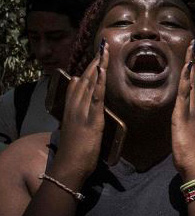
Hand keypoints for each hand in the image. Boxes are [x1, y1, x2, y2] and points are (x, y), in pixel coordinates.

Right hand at [53, 41, 108, 186]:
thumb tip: (87, 109)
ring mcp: (82, 112)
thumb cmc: (75, 153)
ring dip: (97, 67)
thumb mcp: (76, 131)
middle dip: (94, 63)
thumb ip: (80, 118)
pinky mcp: (92, 119)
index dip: (87, 71)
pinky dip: (100, 82)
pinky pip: (97, 96)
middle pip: (85, 80)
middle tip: (101, 48)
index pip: (78, 85)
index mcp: (71, 110)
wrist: (69, 167)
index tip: (94, 58)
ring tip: (103, 52)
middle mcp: (75, 107)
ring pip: (90, 84)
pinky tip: (103, 71)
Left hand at [172, 38, 194, 178]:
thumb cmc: (193, 154)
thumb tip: (187, 115)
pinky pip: (186, 92)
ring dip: (194, 64)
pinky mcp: (184, 114)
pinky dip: (188, 78)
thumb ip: (191, 122)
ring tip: (193, 48)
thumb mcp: (192, 134)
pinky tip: (188, 66)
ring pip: (194, 82)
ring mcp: (193, 109)